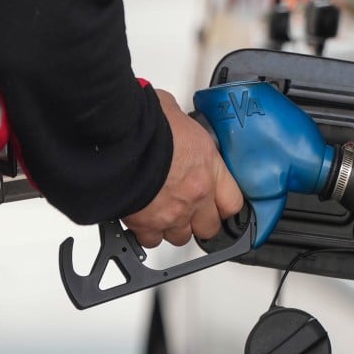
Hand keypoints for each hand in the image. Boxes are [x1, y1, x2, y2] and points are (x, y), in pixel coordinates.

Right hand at [122, 90, 243, 247]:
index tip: (220, 205)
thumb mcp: (174, 113)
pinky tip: (142, 219)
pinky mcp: (145, 223)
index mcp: (209, 167)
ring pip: (180, 236)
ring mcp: (172, 212)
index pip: (232, 201)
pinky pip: (151, 239)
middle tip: (190, 211)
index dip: (224, 205)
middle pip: (209, 227)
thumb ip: (180, 128)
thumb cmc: (146, 123)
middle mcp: (195, 195)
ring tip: (163, 214)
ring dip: (173, 227)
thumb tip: (171, 119)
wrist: (120, 139)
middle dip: (200, 221)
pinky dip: (146, 233)